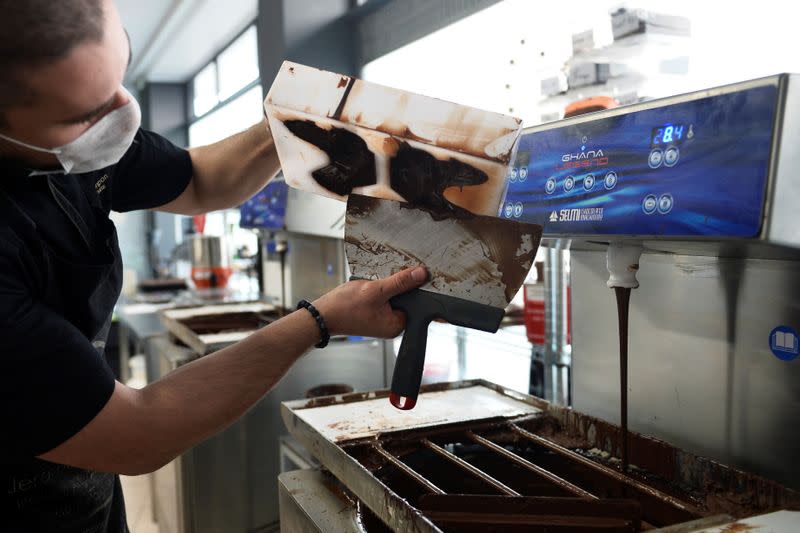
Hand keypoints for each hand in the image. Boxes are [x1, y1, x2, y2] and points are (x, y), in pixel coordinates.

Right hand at [313, 267, 427, 337]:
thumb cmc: (344, 308)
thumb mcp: (375, 291)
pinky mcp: (375, 312)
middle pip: (407, 297)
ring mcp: (384, 318)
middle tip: (385, 277)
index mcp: (397, 324)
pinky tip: (370, 285)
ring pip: (395, 294)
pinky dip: (380, 287)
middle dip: (399, 284)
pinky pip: (384, 296)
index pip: (417, 302)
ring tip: (374, 282)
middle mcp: (393, 324)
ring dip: (388, 284)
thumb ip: (399, 282)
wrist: (322, 315)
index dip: (416, 286)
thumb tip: (421, 275)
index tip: (412, 273)